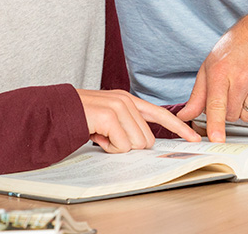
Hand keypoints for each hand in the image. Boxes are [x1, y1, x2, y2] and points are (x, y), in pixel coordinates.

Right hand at [77, 89, 200, 152]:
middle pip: (147, 140)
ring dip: (117, 147)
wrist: (54, 112)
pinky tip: (96, 136)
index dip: (178, 127)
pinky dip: (109, 148)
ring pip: (136, 144)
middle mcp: (125, 100)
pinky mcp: (110, 116)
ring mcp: (118, 106)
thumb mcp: (106, 119)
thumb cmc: (79, 118)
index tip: (193, 138)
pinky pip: (122, 145)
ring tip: (100, 135)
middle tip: (107, 138)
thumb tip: (142, 143)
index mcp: (127, 100)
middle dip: (128, 146)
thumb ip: (126, 126)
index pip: (159, 114)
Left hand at [176, 11, 247, 141]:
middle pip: (233, 115)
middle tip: (232, 93)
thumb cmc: (232, 50)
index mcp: (220, 71)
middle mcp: (241, 76)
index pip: (216, 103)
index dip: (216, 123)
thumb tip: (184, 116)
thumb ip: (198, 95)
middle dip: (230, 111)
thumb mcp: (209, 66)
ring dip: (247, 111)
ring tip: (246, 90)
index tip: (217, 138)